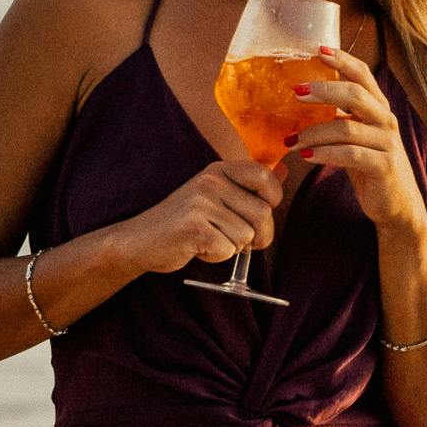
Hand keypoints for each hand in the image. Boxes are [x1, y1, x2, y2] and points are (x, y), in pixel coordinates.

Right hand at [124, 155, 279, 275]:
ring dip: (232, 247)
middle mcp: (211, 181)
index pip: (265, 177)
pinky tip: (198, 248)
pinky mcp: (193, 227)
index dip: (272, 201)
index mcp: (219, 169)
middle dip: (258, 236)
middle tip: (236, 239)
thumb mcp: (216, 195)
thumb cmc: (184, 221)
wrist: (140, 240)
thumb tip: (286, 172)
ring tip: (208, 239)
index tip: (256, 214)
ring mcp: (201, 203)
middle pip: (263, 213)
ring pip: (247, 236)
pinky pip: (228, 251)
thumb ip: (249, 186)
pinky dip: (217, 257)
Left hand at [296, 49, 424, 233]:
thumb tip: (300, 99)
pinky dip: (325, 154)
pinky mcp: (384, 167)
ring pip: (347, 127)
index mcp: (378, 107)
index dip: (342, 60)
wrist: (396, 203)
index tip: (317, 50)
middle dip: (323, 90)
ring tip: (290, 140)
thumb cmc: (369, 165)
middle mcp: (386, 120)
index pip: (362, 75)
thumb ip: (337, 116)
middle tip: (295, 92)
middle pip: (355, 94)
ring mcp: (387, 143)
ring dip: (314, 132)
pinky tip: (306, 156)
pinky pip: (350, 155)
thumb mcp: (354, 136)